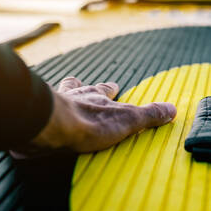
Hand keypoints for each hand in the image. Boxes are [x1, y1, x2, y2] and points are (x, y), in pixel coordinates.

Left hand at [11, 77, 176, 157]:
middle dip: (84, 86)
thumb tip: (173, 109)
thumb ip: (149, 115)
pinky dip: (42, 107)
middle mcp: (76, 95)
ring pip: (60, 92)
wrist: (50, 127)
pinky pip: (41, 107)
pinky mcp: (37, 115)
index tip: (114, 86)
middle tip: (83, 83)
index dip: (111, 88)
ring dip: (63, 91)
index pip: (106, 89)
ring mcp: (55, 103)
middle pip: (80, 86)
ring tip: (64, 90)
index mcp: (97, 97)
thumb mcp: (127, 120)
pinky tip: (40, 111)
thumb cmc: (89, 123)